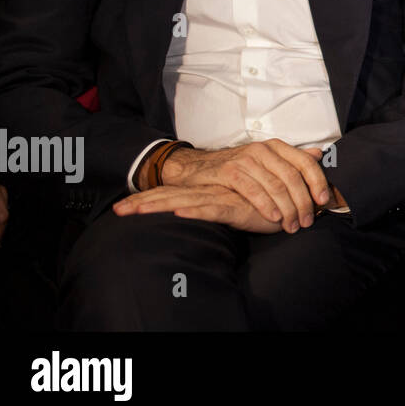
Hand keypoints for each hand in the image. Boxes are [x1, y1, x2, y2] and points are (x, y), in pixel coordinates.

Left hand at [113, 184, 284, 233]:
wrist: (289, 203)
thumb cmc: (263, 206)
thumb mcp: (234, 208)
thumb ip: (216, 206)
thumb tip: (192, 209)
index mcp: (207, 192)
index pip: (172, 195)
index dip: (148, 199)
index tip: (122, 207)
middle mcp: (211, 191)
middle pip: (171, 197)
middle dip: (143, 204)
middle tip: (116, 211)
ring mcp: (223, 196)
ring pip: (186, 201)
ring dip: (158, 207)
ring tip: (133, 212)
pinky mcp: (237, 206)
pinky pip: (213, 209)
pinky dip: (195, 212)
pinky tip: (178, 214)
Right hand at [159, 141, 329, 232]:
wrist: (198, 169)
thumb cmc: (238, 169)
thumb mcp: (267, 161)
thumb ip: (292, 159)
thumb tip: (319, 155)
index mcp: (277, 147)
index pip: (305, 162)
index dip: (317, 181)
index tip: (324, 200)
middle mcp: (263, 150)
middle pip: (292, 177)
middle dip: (303, 202)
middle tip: (308, 221)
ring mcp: (246, 159)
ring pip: (275, 186)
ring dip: (288, 209)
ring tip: (293, 226)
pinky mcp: (230, 171)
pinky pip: (254, 190)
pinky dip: (267, 206)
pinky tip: (275, 219)